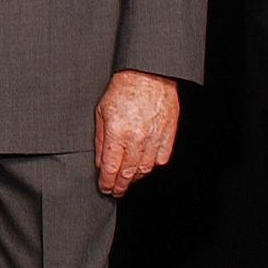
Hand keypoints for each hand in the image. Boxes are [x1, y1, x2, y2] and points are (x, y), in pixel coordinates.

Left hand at [94, 70, 179, 197]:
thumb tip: (101, 162)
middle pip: (128, 173)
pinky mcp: (167, 136)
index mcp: (117, 133)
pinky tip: (144, 167)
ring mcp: (154, 139)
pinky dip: (151, 166)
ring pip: (145, 170)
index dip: (107, 183)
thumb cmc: (123, 89)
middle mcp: (136, 139)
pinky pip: (160, 160)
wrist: (149, 75)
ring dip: (135, 179)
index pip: (110, 168)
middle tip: (115, 191)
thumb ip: (101, 140)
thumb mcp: (102, 111)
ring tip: (128, 182)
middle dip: (120, 186)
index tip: (104, 188)